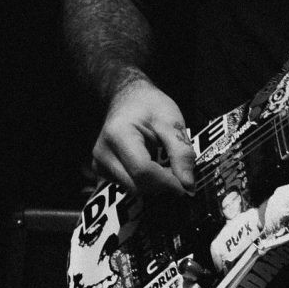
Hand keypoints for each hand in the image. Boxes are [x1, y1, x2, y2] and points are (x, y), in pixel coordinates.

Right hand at [91, 70, 196, 195]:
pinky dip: (146, 182)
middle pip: (137, 184)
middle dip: (163, 185)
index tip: (187, 185)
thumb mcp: (172, 121)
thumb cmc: (150, 105)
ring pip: (134, 189)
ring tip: (166, 165)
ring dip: (155, 184)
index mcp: (118, 135)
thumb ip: (181, 152)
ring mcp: (100, 164)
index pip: (143, 170)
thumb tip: (188, 184)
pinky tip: (154, 166)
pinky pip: (129, 185)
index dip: (168, 182)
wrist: (128, 98)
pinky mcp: (103, 171)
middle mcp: (103, 153)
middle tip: (180, 173)